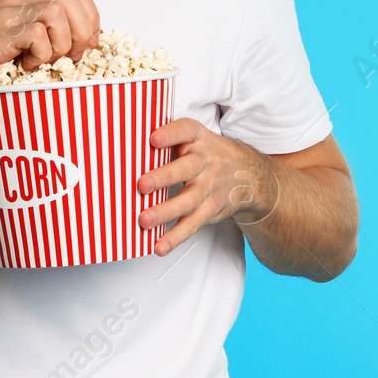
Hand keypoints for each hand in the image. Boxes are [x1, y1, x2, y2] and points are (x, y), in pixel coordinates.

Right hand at [0, 0, 100, 93]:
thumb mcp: (16, 35)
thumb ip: (44, 32)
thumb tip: (82, 44)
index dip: (89, 15)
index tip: (88, 41)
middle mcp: (21, 0)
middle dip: (82, 30)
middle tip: (70, 55)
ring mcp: (10, 13)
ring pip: (58, 13)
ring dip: (61, 44)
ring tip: (43, 59)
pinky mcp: (1, 31)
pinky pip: (38, 36)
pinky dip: (40, 55)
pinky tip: (25, 64)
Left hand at [136, 118, 279, 255]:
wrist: (249, 175)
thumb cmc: (209, 154)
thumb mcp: (197, 138)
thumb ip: (171, 139)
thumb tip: (128, 143)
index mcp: (198, 139)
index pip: (185, 132)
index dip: (170, 135)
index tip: (153, 138)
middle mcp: (204, 162)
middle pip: (186, 168)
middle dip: (163, 177)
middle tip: (142, 185)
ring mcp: (209, 186)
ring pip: (188, 199)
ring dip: (165, 211)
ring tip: (145, 220)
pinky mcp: (210, 208)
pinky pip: (192, 223)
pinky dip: (175, 236)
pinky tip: (160, 245)